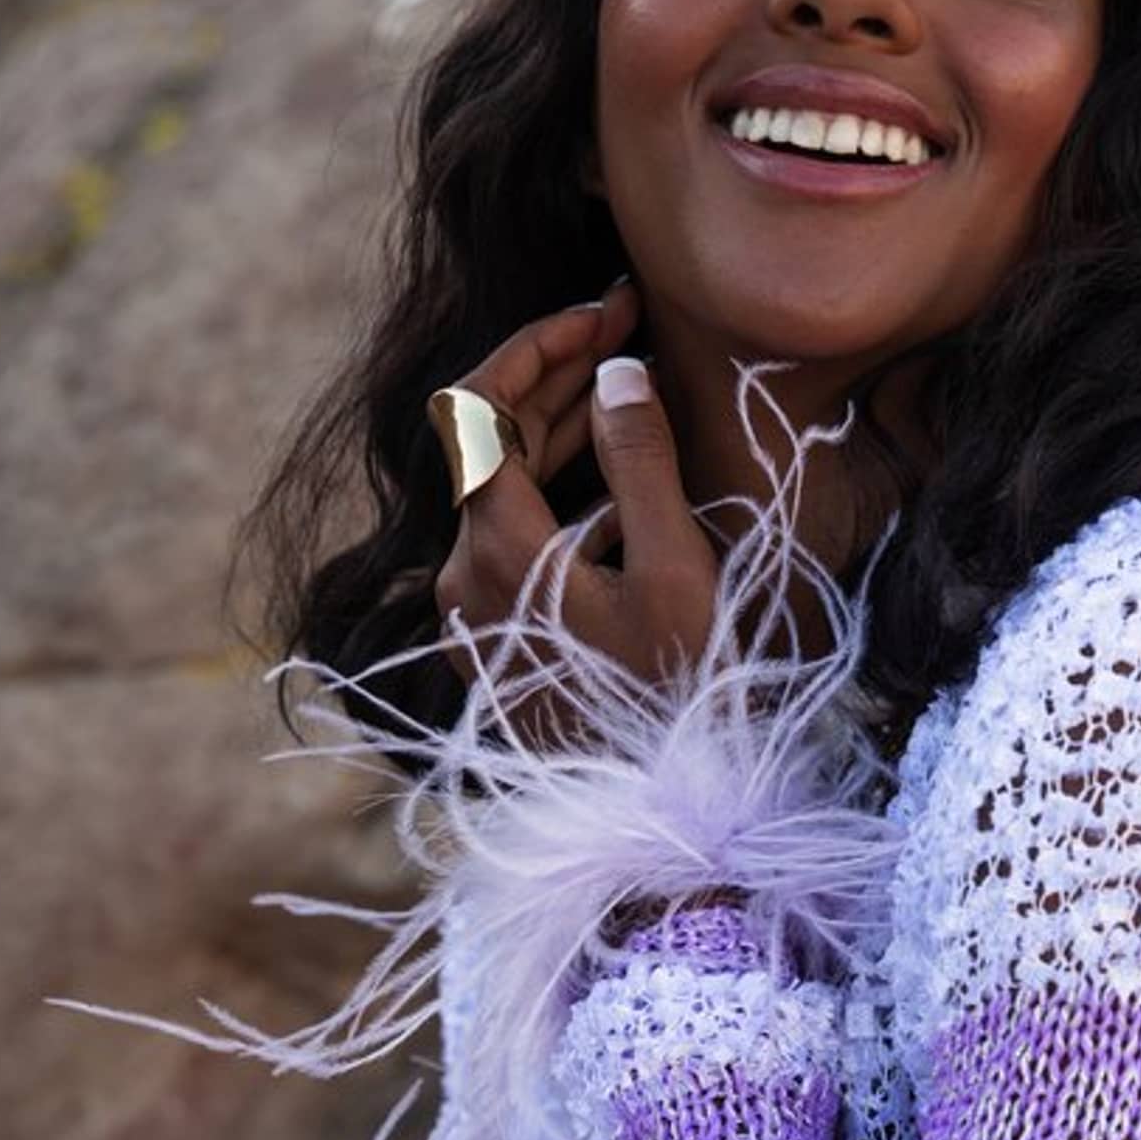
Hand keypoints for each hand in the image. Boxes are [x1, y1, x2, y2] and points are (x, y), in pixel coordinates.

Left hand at [431, 282, 721, 735]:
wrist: (652, 824)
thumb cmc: (676, 701)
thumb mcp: (676, 572)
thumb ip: (641, 463)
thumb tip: (617, 372)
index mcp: (496, 549)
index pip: (478, 405)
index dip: (537, 344)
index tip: (607, 315)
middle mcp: (464, 577)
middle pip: (487, 442)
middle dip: (558, 378)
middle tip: (632, 335)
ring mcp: (474, 616)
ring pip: (500, 492)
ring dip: (560, 435)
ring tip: (632, 395)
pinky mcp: (497, 643)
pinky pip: (514, 543)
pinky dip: (559, 495)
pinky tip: (621, 490)